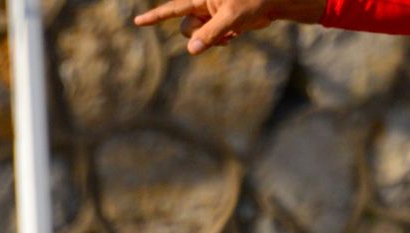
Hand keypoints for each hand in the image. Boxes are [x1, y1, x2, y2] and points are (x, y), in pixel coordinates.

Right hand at [134, 0, 324, 54]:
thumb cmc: (252, 2)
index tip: (137, 22)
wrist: (272, 3)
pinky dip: (219, 40)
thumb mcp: (232, 18)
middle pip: (187, 29)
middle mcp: (202, 8)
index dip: (155, 17)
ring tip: (229, 36)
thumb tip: (192, 51)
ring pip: (199, 35)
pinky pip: (212, 38)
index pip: (172, 9)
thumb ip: (211, 33)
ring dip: (211, 41)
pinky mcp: (222, 25)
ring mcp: (211, 17)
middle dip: (199, 36)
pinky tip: (234, 35)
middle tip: (220, 35)